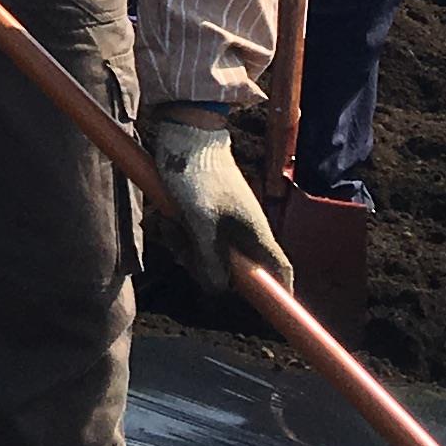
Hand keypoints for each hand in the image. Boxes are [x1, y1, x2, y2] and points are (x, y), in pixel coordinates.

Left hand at [149, 113, 296, 297]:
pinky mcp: (207, 213)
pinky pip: (193, 237)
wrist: (186, 134)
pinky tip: (165, 216)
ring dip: (184, 246)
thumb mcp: (199, 220)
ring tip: (169, 221)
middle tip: (181, 245)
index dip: (279, 292)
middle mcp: (245, 229)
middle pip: (231, 270)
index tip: (271, 310)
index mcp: (255, 231)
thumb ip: (209, 257)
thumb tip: (218, 290)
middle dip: (203, 265)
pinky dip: (178, 232)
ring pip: (208, 254)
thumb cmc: (197, 174)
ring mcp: (226, 221)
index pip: (280, 270)